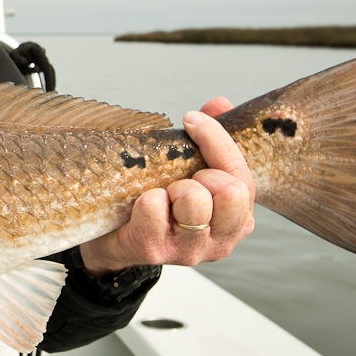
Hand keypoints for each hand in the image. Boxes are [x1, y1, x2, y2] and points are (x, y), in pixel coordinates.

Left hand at [78, 98, 255, 275]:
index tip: (192, 120)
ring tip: (162, 195)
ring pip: (194, 200)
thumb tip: (219, 104)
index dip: (217, 141)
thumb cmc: (161, 203)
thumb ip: (210, 139)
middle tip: (179, 181)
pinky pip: (153, 208)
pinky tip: (140, 207)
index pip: (241, 177)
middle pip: (229, 192)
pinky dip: (145, 199)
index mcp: (238, 220)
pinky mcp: (153, 251)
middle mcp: (221, 242)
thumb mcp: (188, 171)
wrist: (113, 238)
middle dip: (200, 174)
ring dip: (172, 188)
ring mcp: (189, 251)